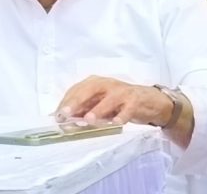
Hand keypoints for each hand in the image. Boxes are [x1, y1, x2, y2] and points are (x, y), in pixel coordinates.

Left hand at [55, 76, 172, 126]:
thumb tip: (65, 119)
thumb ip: (84, 109)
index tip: (57, 114)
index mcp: (96, 83)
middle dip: (77, 101)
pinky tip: (116, 123)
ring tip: (88, 119)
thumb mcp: (100, 103)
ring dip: (98, 109)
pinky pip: (127, 109)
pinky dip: (122, 115)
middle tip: (66, 113)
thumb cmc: (119, 102)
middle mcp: (107, 84)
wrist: (149, 101)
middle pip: (90, 90)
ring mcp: (122, 92)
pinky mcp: (135, 102)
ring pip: (109, 99)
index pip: (77, 89)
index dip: (66, 101)